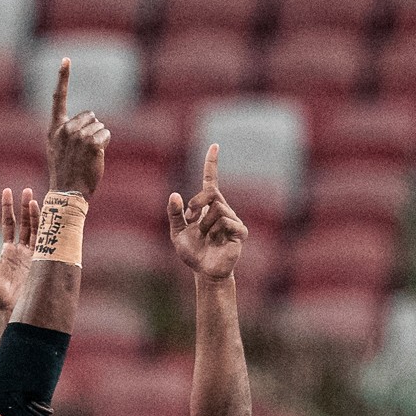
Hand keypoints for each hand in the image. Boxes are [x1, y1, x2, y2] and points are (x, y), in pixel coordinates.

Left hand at [0, 187, 36, 319]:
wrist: (11, 309)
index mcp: (8, 251)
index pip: (9, 224)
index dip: (8, 208)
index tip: (7, 191)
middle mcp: (22, 250)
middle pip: (24, 223)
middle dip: (24, 207)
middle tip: (25, 190)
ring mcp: (33, 254)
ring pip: (35, 229)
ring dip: (34, 214)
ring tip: (32, 198)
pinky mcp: (41, 260)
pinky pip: (45, 240)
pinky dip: (45, 228)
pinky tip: (45, 215)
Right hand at [42, 60, 110, 197]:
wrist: (68, 193)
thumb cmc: (66, 173)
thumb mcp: (59, 150)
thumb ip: (68, 133)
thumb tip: (92, 120)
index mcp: (54, 130)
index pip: (57, 99)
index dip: (62, 78)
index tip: (65, 60)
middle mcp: (64, 130)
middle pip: (89, 115)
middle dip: (92, 128)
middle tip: (83, 150)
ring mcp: (77, 136)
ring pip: (99, 125)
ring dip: (99, 137)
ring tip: (88, 155)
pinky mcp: (91, 143)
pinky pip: (106, 134)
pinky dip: (105, 143)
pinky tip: (96, 156)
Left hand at [166, 146, 246, 279]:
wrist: (204, 270)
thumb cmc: (192, 252)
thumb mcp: (177, 232)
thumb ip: (174, 214)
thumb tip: (175, 194)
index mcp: (208, 206)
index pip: (211, 180)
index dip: (212, 163)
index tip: (214, 145)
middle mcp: (222, 208)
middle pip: (211, 193)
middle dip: (196, 204)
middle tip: (190, 219)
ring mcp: (232, 219)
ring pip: (217, 210)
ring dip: (204, 225)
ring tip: (206, 237)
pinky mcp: (240, 232)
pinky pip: (226, 222)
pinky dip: (216, 232)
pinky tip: (216, 241)